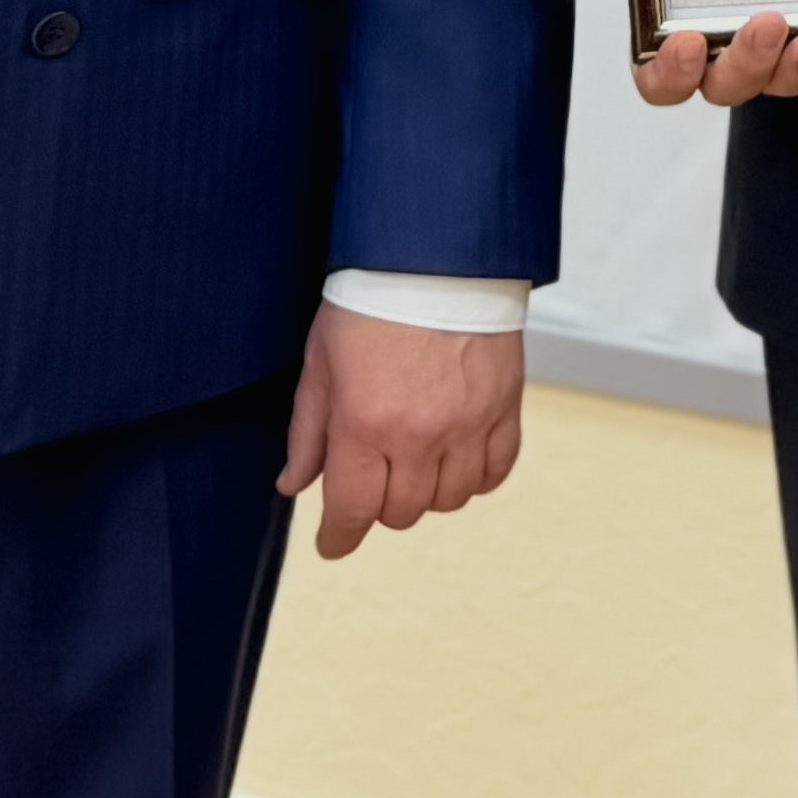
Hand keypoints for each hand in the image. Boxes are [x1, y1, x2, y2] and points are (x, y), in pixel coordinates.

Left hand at [279, 304, 526, 558]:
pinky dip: (476, 477)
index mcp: (364, 424)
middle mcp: (418, 434)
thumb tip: (293, 485)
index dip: (338, 538)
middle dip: (380, 505)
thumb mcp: (321, 363)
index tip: (333, 542)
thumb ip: (308, 432)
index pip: (351, 512)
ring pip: (449, 500)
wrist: (437, 254)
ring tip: (416, 462)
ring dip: (428, 492)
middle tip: (373, 477)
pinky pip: (496, 471)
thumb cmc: (371, 301)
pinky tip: (458, 458)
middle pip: (401, 513)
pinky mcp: (504, 407)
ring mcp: (467, 423)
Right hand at [563, 0, 797, 106]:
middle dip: (745, 65)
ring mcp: (764, 29)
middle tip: (764, 24)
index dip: (671, 76)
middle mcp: (715, 36)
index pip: (659, 77)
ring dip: (792, 68)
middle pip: (726, 84)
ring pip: (777, 77)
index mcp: (662, 22)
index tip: (686, 44)